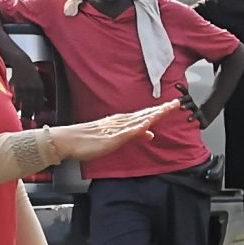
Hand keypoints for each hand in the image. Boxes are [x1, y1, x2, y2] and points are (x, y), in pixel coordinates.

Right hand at [51, 100, 183, 163]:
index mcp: (122, 122)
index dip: (160, 110)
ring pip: (138, 120)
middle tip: (177, 103)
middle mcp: (120, 122)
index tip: (173, 105)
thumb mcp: (116, 139)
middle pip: (145, 114)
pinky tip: (147, 125)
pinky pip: (126, 133)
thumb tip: (151, 133)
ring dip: (153, 114)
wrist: (66, 141)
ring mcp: (115, 129)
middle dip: (161, 109)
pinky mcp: (110, 138)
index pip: (145, 115)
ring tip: (166, 109)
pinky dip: (137, 128)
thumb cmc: (86, 141)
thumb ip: (134, 135)